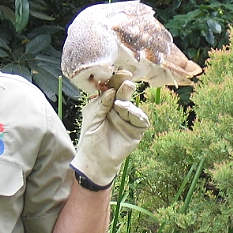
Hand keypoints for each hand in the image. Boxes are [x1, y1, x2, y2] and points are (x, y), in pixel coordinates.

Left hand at [70, 71, 149, 186]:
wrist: (95, 159)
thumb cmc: (90, 138)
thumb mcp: (92, 117)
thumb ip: (101, 103)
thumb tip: (112, 90)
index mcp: (107, 104)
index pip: (113, 89)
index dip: (116, 81)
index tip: (119, 73)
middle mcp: (119, 109)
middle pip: (124, 94)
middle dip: (125, 87)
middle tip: (126, 82)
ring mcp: (128, 119)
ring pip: (133, 106)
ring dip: (127, 103)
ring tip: (120, 105)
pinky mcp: (137, 130)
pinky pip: (141, 119)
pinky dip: (136, 114)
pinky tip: (128, 112)